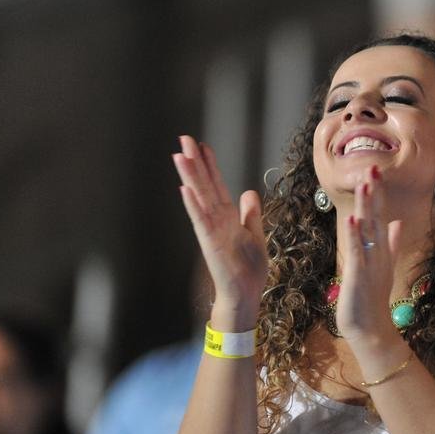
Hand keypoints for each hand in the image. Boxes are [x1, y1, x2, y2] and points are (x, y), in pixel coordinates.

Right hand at [172, 136, 265, 326]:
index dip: (211, 166)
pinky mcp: (210, 243)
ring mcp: (211, 230)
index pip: (217, 186)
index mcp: (227, 217)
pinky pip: (200, 221)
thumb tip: (248, 193)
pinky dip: (193, 205)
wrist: (244, 294)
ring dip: (190, 177)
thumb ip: (250, 214)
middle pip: (205, 186)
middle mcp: (216, 220)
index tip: (203, 146)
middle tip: (184, 139)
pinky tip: (184, 189)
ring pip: (199, 198)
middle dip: (196, 163)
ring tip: (179, 155)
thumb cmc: (248, 269)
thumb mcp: (255, 235)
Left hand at [335, 165, 400, 340]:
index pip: (381, 217)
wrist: (371, 329)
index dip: (378, 195)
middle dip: (374, 194)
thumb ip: (393, 244)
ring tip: (365, 186)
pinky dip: (354, 237)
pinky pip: (356, 253)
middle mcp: (378, 254)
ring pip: (369, 232)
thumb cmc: (372, 298)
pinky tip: (352, 221)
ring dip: (367, 209)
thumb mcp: (384, 266)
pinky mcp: (358, 276)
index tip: (374, 173)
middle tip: (372, 168)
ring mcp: (370, 264)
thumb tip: (399, 223)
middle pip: (377, 219)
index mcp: (382, 250)